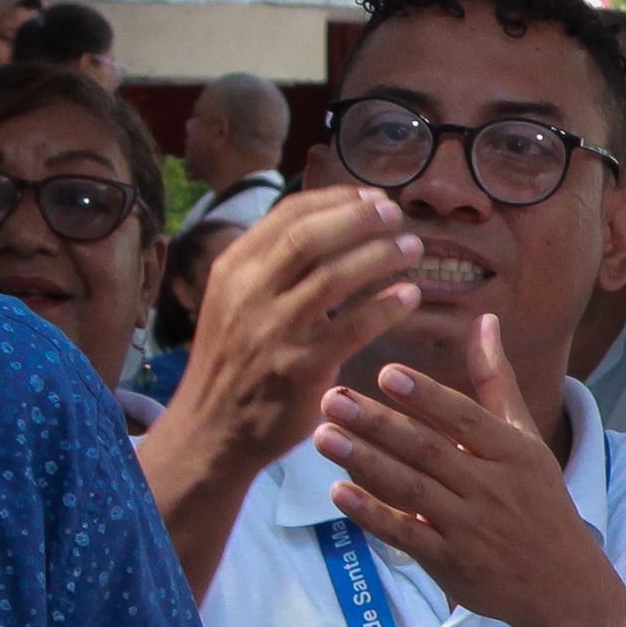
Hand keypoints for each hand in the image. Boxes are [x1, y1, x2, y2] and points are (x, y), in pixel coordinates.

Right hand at [158, 188, 427, 480]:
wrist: (212, 429)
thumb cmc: (237, 361)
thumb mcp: (235, 300)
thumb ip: (271, 264)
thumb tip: (324, 220)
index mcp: (233, 268)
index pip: (288, 215)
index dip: (338, 199)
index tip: (374, 197)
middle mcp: (249, 292)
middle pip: (311, 237)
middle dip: (361, 218)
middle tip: (398, 215)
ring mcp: (273, 330)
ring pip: (333, 276)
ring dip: (380, 255)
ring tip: (413, 247)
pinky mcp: (299, 368)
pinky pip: (352, 328)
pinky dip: (385, 306)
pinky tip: (410, 295)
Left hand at [311, 315, 625, 626]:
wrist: (563, 584)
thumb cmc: (540, 502)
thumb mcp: (527, 440)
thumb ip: (497, 382)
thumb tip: (485, 321)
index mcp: (513, 454)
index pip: (465, 420)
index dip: (426, 397)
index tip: (387, 375)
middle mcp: (492, 488)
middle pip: (428, 450)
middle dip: (377, 424)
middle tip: (331, 398)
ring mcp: (469, 527)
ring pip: (410, 488)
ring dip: (364, 462)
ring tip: (324, 436)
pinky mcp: (450, 562)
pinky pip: (405, 534)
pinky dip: (372, 513)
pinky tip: (339, 492)